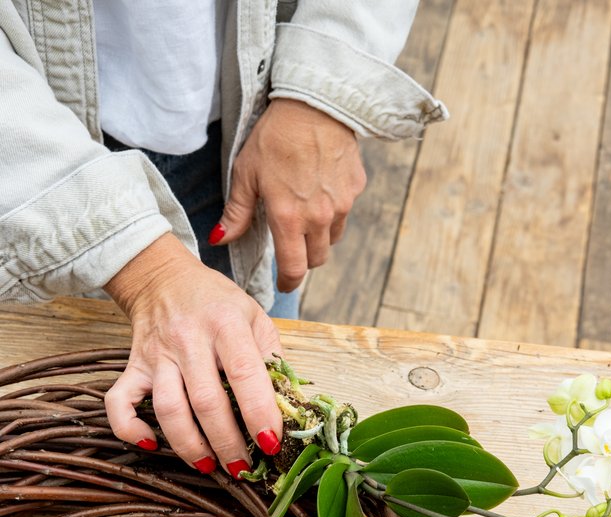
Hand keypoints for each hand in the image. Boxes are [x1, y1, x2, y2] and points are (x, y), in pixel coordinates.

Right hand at [103, 233, 283, 475]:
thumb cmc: (218, 303)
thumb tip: (290, 408)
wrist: (163, 278)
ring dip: (189, 445)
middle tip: (243, 467)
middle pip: (206, 401)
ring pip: (168, 409)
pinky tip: (150, 444)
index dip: (259, 413)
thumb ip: (272, 359)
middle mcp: (189, 338)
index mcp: (226, 323)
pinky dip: (130, 428)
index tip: (272, 443)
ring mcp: (157, 354)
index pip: (245, 374)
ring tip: (208, 465)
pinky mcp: (132, 366)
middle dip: (227, 442)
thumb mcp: (255, 317)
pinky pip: (119, 402)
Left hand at [213, 98, 366, 291]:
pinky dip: (334, 209)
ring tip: (306, 216)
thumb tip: (219, 239)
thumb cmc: (275, 136)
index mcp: (289, 219)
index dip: (289, 283)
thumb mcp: (246, 173)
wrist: (316, 102)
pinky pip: (345, 210)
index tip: (284, 285)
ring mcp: (341, 204)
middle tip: (291, 247)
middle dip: (303, 259)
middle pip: (316, 259)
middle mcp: (319, 218)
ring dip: (320, 236)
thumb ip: (237, 212)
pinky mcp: (355, 188)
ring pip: (332, 238)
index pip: (294, 269)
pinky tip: (321, 187)